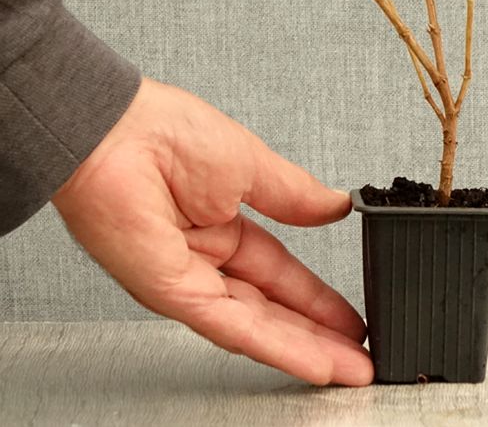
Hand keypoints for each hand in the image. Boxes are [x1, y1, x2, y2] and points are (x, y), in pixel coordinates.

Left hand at [51, 76, 372, 385]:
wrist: (116, 131)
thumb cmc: (165, 132)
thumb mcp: (253, 164)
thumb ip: (296, 196)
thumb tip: (336, 205)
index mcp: (222, 221)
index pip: (279, 272)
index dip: (317, 296)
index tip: (350, 314)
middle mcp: (205, 257)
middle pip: (272, 307)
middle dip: (319, 333)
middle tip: (359, 355)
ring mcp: (188, 280)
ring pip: (257, 325)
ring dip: (306, 349)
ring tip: (348, 368)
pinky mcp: (172, 294)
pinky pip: (232, 325)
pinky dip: (275, 346)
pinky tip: (310, 359)